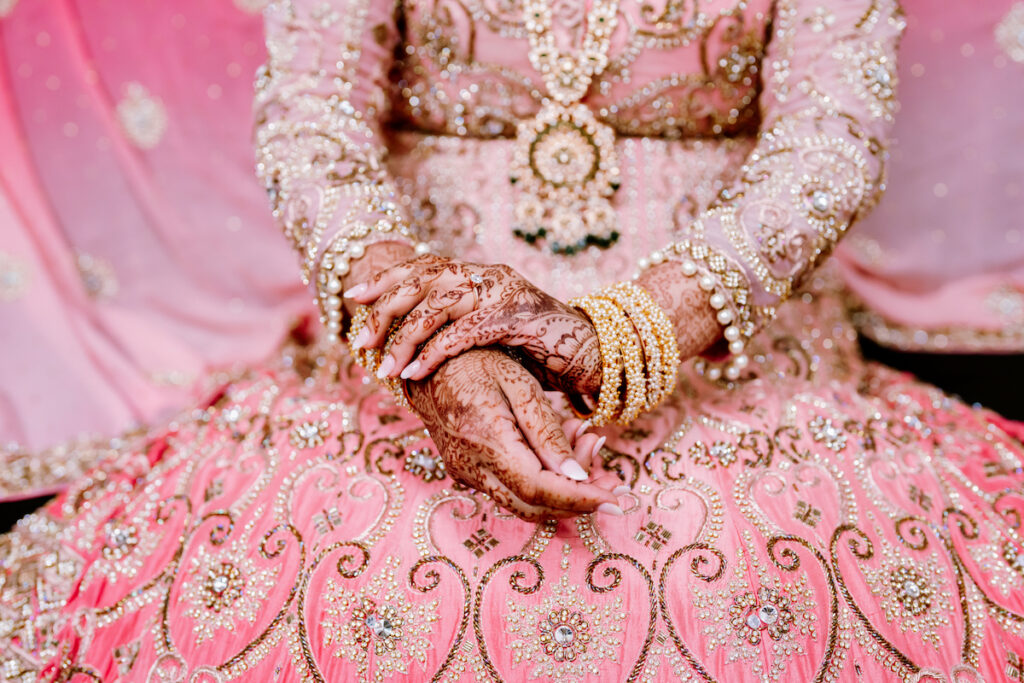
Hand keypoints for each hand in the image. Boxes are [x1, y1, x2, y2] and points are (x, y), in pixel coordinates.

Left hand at [345, 255, 601, 396]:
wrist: (596, 353)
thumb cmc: (542, 349)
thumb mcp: (493, 332)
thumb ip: (460, 326)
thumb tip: (413, 341)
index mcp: (481, 273)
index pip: (425, 266)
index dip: (388, 278)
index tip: (355, 296)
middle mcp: (490, 275)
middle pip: (424, 280)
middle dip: (385, 308)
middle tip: (361, 338)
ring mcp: (504, 292)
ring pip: (440, 304)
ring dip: (406, 337)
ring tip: (384, 366)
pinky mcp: (518, 316)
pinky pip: (466, 330)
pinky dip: (436, 351)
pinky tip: (416, 371)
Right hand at [405, 348, 624, 520]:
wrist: (424, 360)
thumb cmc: (475, 359)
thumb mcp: (519, 383)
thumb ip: (546, 431)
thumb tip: (579, 476)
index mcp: (486, 440)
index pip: (539, 489)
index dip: (581, 499)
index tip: (617, 501)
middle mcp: (471, 466)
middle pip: (533, 506)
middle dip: (579, 500)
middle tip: (612, 475)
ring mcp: (464, 472)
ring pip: (522, 503)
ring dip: (563, 487)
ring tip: (590, 444)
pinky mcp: (465, 470)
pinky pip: (508, 487)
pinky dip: (542, 477)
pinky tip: (560, 446)